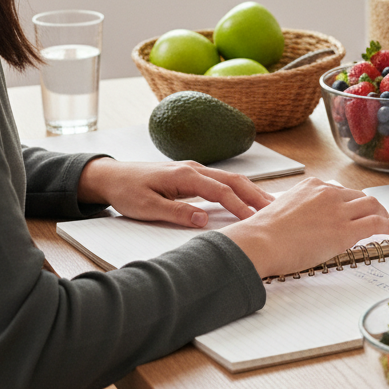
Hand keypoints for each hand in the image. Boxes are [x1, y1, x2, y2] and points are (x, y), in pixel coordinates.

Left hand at [77, 157, 272, 226]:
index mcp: (185, 176)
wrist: (112, 176)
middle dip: (255, 194)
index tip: (254, 219)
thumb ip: (176, 213)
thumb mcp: (147, 208)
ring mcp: (195, 169)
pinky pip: (222, 180)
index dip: (239, 206)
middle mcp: (194, 168)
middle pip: (233, 179)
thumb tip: (203, 220)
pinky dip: (239, 188)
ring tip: (269, 204)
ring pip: (230, 178)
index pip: (220, 191)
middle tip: (275, 209)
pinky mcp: (192, 174)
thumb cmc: (127, 192)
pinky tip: (247, 197)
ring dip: (250, 190)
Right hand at [218, 178, 388, 278]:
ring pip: (371, 206)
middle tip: (376, 214)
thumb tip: (305, 221)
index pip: (340, 191)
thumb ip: (300, 209)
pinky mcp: (345, 231)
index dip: (351, 201)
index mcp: (312, 186)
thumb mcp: (283, 208)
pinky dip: (387, 226)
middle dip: (370, 205)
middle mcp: (328, 194)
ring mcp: (338, 211)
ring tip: (387, 222)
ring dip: (382, 213)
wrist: (261, 241)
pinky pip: (375, 224)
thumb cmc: (264, 232)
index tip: (354, 208)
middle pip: (359, 196)